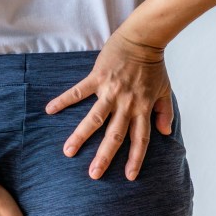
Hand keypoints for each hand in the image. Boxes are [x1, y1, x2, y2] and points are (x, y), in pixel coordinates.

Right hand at [44, 31, 175, 180]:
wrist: (143, 39)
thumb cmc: (154, 65)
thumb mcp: (165, 90)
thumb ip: (164, 112)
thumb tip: (166, 133)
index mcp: (142, 108)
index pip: (140, 139)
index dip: (135, 158)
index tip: (129, 176)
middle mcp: (126, 104)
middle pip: (114, 135)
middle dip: (104, 157)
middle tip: (93, 175)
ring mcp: (110, 91)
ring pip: (94, 119)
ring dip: (80, 136)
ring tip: (68, 151)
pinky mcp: (97, 78)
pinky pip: (78, 92)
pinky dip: (64, 100)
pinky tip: (50, 110)